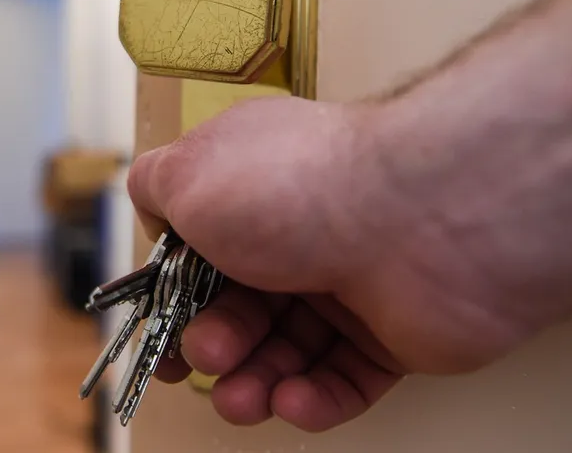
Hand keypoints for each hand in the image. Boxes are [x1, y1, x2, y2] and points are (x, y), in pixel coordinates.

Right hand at [127, 97, 534, 431]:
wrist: (421, 219)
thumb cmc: (300, 190)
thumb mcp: (189, 172)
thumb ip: (153, 185)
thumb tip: (150, 203)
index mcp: (254, 188)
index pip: (204, 250)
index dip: (176, 294)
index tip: (158, 327)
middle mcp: (301, 232)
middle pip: (241, 308)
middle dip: (215, 343)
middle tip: (207, 357)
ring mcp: (349, 284)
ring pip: (287, 351)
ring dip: (255, 381)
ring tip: (243, 398)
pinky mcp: (392, 335)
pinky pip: (343, 380)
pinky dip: (313, 398)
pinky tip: (295, 398)